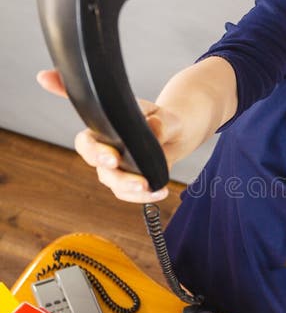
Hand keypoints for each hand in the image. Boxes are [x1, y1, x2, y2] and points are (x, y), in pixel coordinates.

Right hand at [36, 69, 181, 202]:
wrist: (173, 136)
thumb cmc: (161, 122)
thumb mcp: (163, 117)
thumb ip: (160, 122)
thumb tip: (154, 127)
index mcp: (105, 131)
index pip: (86, 142)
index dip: (93, 152)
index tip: (113, 158)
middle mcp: (105, 152)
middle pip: (100, 169)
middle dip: (115, 177)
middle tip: (136, 180)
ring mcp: (116, 170)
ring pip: (114, 184)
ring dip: (130, 188)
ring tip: (147, 186)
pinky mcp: (129, 184)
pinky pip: (130, 194)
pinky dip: (145, 196)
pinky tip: (159, 191)